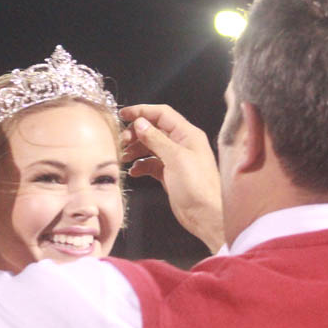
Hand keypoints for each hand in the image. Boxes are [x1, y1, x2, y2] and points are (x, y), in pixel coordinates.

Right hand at [120, 104, 223, 252]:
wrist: (205, 215)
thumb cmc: (197, 187)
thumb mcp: (175, 158)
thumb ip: (156, 139)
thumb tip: (140, 123)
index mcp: (188, 135)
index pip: (162, 114)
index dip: (142, 111)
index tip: (124, 114)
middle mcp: (181, 144)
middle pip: (153, 130)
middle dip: (136, 133)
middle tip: (122, 141)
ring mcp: (175, 159)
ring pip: (150, 146)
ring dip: (135, 149)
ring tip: (124, 156)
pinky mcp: (169, 174)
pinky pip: (150, 163)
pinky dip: (140, 165)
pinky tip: (134, 171)